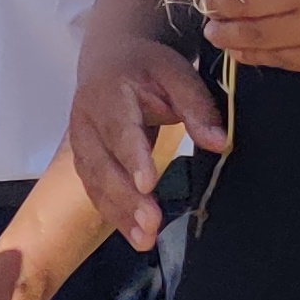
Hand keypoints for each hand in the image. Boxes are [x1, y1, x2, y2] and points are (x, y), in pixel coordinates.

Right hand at [66, 37, 228, 252]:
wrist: (109, 59)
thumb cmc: (146, 67)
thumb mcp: (177, 74)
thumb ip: (197, 107)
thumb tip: (219, 143)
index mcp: (109, 94)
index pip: (120, 129)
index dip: (132, 157)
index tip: (149, 185)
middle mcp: (86, 120)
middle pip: (102, 164)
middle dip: (126, 197)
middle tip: (151, 224)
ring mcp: (80, 142)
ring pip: (95, 182)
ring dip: (118, 213)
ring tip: (144, 239)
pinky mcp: (82, 160)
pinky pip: (94, 190)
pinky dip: (113, 214)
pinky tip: (134, 234)